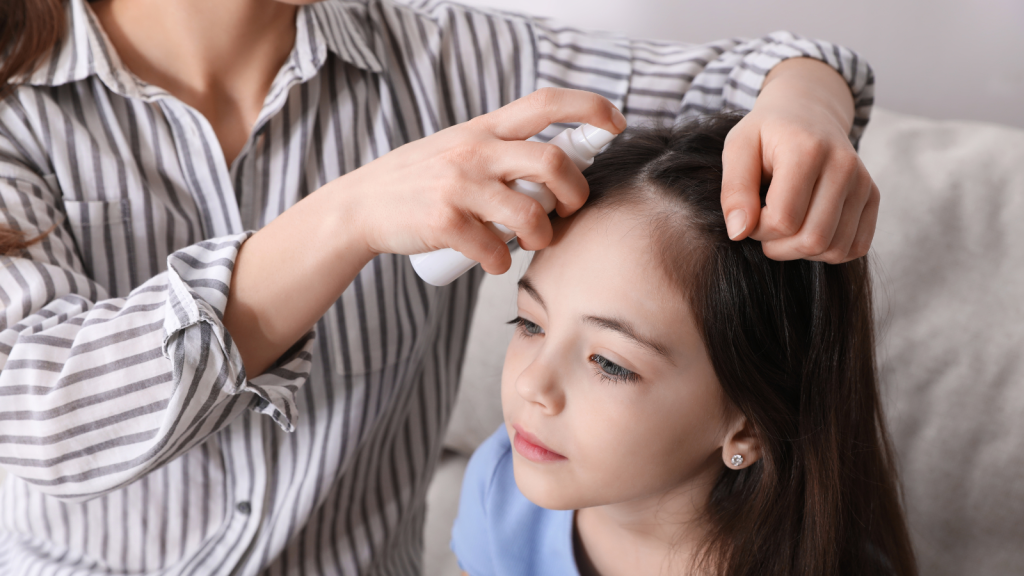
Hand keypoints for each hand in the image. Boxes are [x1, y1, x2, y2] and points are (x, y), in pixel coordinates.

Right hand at [333, 88, 626, 273]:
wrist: (362, 205)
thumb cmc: (420, 180)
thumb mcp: (460, 147)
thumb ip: (502, 149)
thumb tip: (558, 169)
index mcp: (484, 128)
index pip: (546, 102)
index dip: (589, 107)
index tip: (614, 124)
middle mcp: (475, 151)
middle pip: (552, 163)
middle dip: (575, 194)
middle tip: (568, 212)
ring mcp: (459, 186)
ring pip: (530, 215)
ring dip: (542, 237)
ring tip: (532, 243)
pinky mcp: (444, 222)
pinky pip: (494, 251)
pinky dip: (501, 265)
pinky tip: (494, 263)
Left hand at [720, 58, 878, 262]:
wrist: (807, 112)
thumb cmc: (767, 134)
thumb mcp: (738, 149)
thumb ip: (734, 190)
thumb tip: (739, 232)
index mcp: (807, 150)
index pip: (783, 220)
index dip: (757, 229)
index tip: (750, 212)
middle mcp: (843, 166)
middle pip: (812, 240)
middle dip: (778, 246)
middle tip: (764, 225)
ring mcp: (863, 182)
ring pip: (834, 249)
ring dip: (801, 251)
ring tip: (785, 226)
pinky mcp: (872, 197)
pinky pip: (855, 248)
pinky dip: (828, 251)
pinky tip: (808, 230)